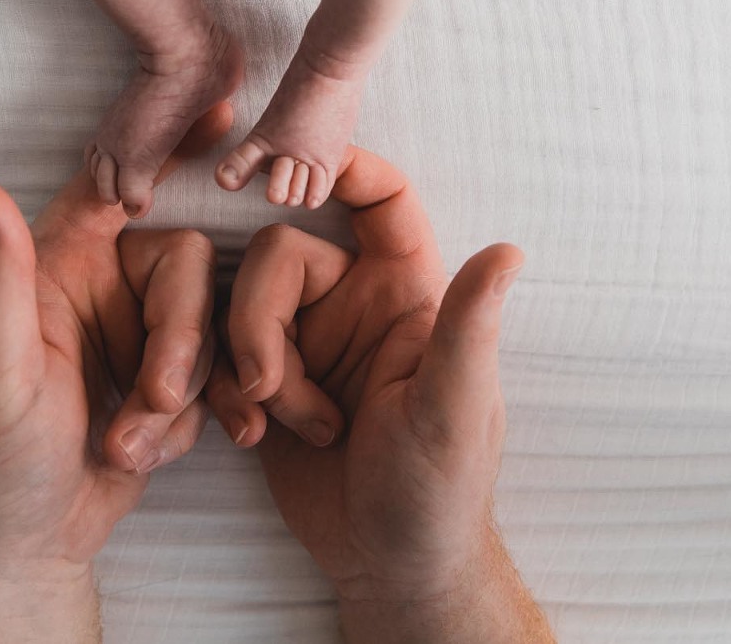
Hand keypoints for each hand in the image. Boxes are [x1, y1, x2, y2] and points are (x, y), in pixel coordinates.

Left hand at [0, 103, 232, 642]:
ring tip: (131, 446)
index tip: (224, 113)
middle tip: (152, 401)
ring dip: (181, 395)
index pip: (115, 185)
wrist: (25, 546)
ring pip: (210, 327)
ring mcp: (137, 335)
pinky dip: (192, 421)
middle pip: (187, 269)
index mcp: (56, 265)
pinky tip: (149, 456)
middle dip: (180, 342)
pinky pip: (215, 375)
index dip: (166, 149)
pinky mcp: (166, 381)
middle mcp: (102, 287)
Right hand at [205, 147, 552, 642]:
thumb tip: (510, 251)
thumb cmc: (439, 490)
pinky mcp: (267, 382)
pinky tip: (251, 439)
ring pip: (240, 305)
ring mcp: (306, 341)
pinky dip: (226, 395)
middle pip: (280, 254)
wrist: (387, 564)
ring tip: (292, 427)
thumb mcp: (453, 408)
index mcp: (407, 291)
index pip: (381, 200)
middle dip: (261, 321)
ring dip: (252, 369)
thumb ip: (469, 328)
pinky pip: (220, 356)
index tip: (290, 170)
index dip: (341, 166)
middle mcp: (353, 302)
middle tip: (277, 391)